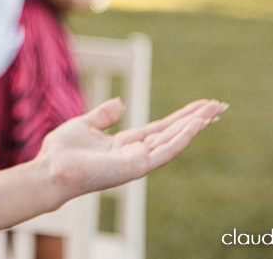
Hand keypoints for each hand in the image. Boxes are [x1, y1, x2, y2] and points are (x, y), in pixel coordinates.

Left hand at [35, 98, 226, 200]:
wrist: (52, 169)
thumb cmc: (63, 151)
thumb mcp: (85, 124)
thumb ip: (104, 115)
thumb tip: (121, 103)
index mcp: (126, 143)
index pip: (160, 127)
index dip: (181, 116)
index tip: (201, 105)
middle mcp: (136, 152)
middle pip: (173, 132)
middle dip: (196, 118)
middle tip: (220, 105)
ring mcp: (139, 161)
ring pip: (174, 140)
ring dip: (195, 125)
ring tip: (215, 111)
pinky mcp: (137, 166)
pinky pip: (165, 150)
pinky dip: (182, 137)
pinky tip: (197, 124)